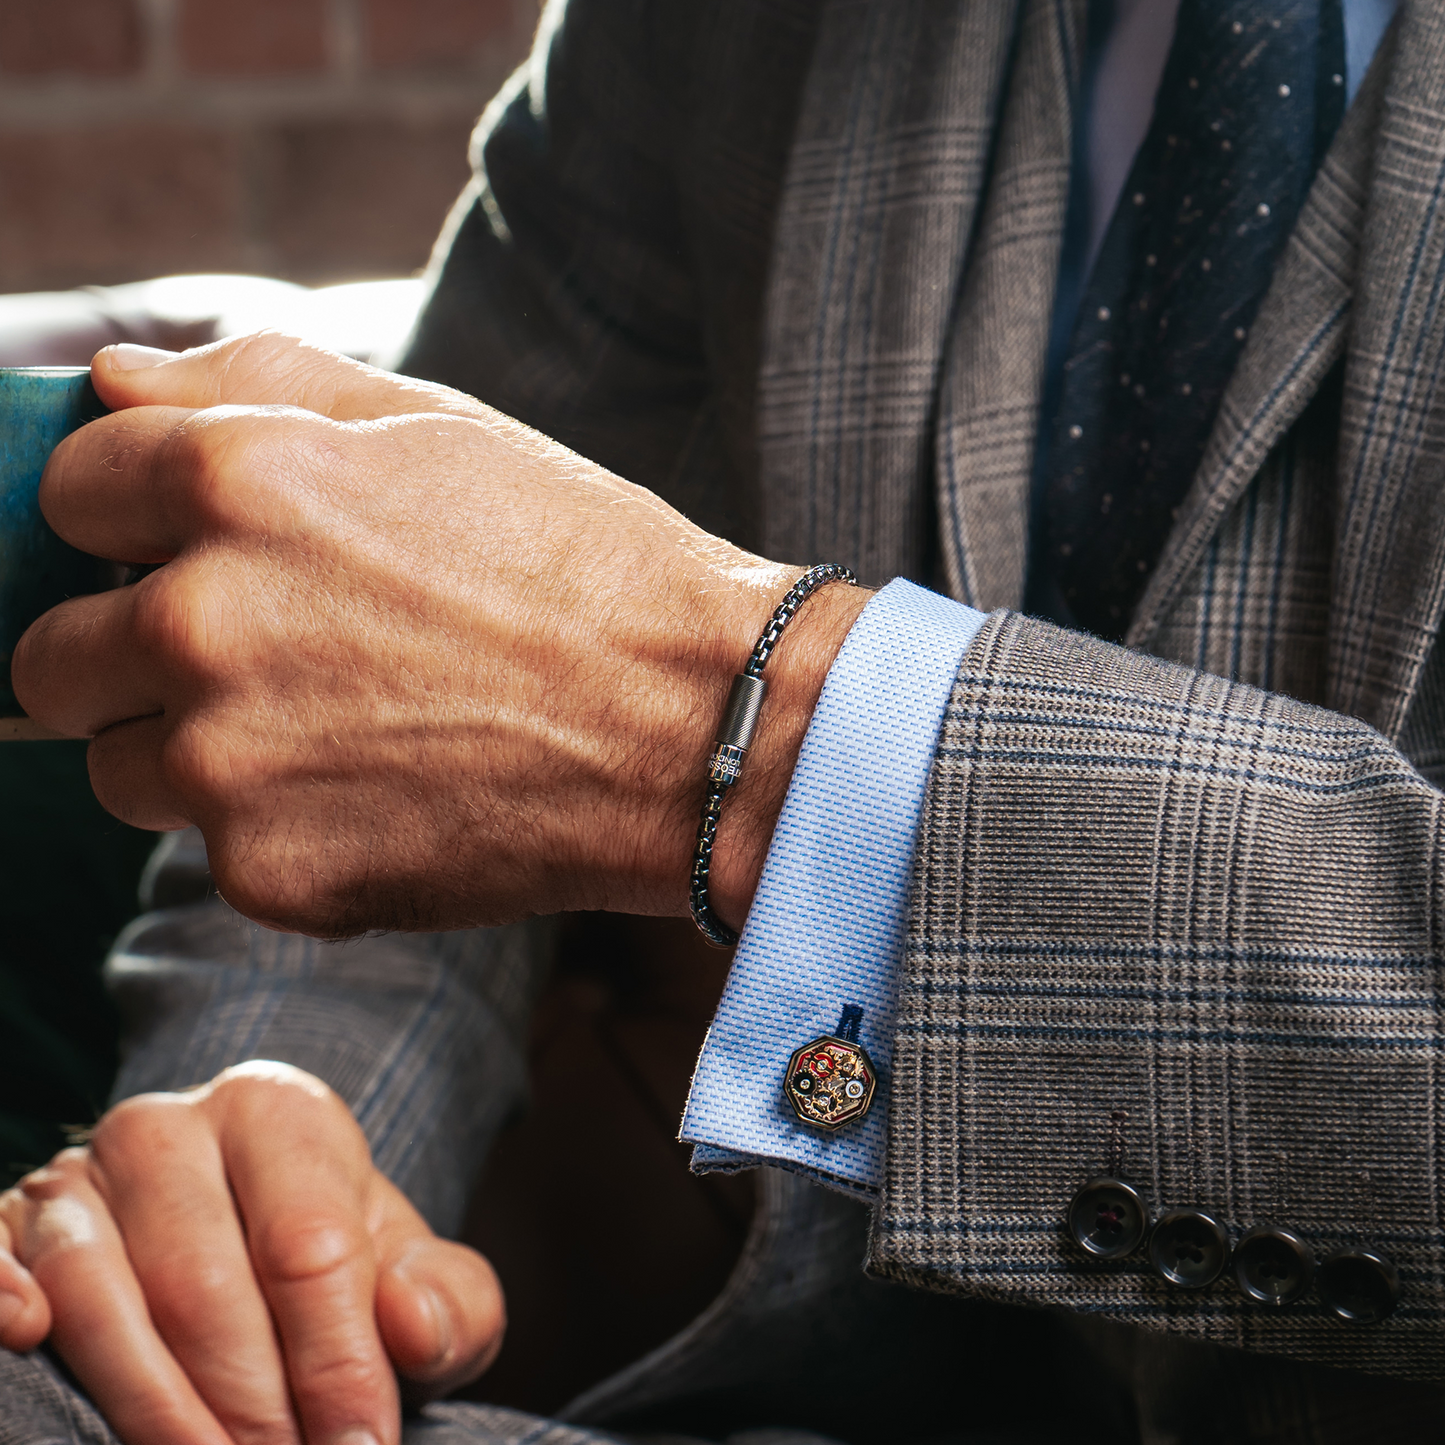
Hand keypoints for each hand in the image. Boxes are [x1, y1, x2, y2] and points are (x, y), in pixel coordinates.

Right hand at [0, 1061, 503, 1444]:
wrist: (241, 1222)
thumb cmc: (332, 1265)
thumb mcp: (413, 1272)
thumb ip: (448, 1303)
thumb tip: (410, 1329)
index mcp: (278, 1112)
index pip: (309, 1246)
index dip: (337, 1363)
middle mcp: (168, 1129)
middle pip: (203, 1283)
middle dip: (250, 1408)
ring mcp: (75, 1178)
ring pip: (99, 1296)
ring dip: (154, 1410)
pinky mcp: (11, 1226)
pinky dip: (3, 1300)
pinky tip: (29, 1345)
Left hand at [12, 334, 868, 936]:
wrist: (697, 725)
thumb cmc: (583, 565)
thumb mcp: (437, 425)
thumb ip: (253, 382)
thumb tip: (108, 381)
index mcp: (235, 483)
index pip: (71, 496)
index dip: (134, 524)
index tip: (196, 553)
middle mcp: (202, 622)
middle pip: (56, 656)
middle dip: (135, 656)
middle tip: (264, 661)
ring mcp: (230, 762)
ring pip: (120, 769)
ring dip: (193, 754)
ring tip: (334, 736)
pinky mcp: (272, 873)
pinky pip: (219, 850)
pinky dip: (282, 831)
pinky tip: (389, 799)